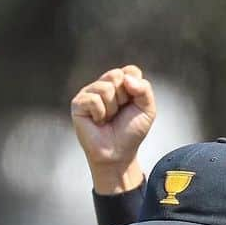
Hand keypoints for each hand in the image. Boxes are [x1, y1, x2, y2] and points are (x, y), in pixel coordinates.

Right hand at [70, 64, 154, 193]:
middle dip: (123, 98)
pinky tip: (98, 122)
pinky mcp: (78, 104)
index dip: (136, 90)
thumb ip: (144, 89)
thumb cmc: (130, 132)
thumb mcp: (147, 109)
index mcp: (120, 83)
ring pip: (106, 88)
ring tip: (108, 119)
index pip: (131, 71)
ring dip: (112, 108)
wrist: (118, 153)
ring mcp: (89, 93)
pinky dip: (100, 114)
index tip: (131, 106)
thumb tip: (125, 79)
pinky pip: (93, 99)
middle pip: (117, 76)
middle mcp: (103, 85)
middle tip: (118, 113)